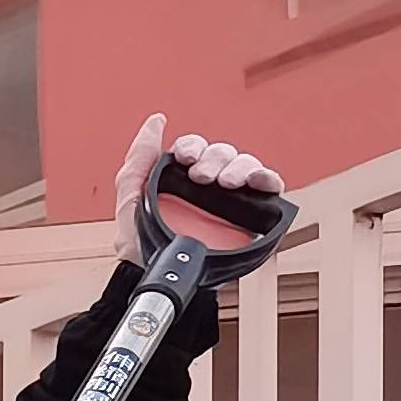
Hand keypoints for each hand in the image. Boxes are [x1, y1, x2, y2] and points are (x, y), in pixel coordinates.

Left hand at [113, 115, 285, 257]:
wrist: (155, 279)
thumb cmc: (139, 246)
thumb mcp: (131, 198)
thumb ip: (139, 159)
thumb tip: (156, 121)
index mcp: (183, 178)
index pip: (197, 149)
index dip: (193, 147)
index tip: (186, 158)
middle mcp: (210, 187)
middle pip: (223, 153)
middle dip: (215, 158)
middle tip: (203, 178)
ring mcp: (232, 202)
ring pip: (246, 166)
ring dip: (239, 167)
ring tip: (226, 182)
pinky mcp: (252, 218)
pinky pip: (269, 189)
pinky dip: (267, 178)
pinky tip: (256, 181)